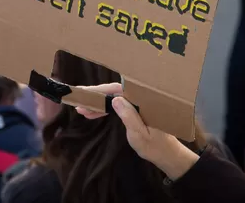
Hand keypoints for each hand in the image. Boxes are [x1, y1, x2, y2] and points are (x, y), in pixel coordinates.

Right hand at [76, 83, 198, 179]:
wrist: (167, 155)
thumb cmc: (156, 146)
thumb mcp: (140, 134)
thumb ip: (129, 116)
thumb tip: (115, 99)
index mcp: (143, 100)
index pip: (119, 89)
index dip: (101, 90)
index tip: (86, 92)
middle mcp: (140, 98)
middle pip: (114, 92)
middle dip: (95, 96)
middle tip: (78, 101)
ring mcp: (136, 103)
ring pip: (114, 99)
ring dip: (98, 104)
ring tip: (80, 109)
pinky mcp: (134, 110)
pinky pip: (117, 106)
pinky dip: (105, 110)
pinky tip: (92, 114)